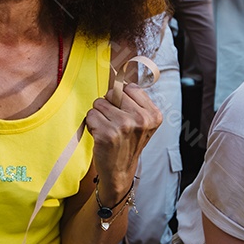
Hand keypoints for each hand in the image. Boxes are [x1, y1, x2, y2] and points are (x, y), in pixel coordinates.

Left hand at [86, 83, 161, 197]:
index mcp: (153, 115)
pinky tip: (100, 136)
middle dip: (108, 106)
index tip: (124, 113)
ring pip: (99, 103)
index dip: (120, 99)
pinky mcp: (107, 134)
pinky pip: (90, 115)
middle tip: (114, 124)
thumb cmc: (128, 142)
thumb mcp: (142, 121)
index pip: (129, 87)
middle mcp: (141, 120)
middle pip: (112, 93)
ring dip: (99, 115)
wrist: (120, 171)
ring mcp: (124, 127)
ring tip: (107, 130)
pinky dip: (91, 124)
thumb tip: (120, 72)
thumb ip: (135, 99)